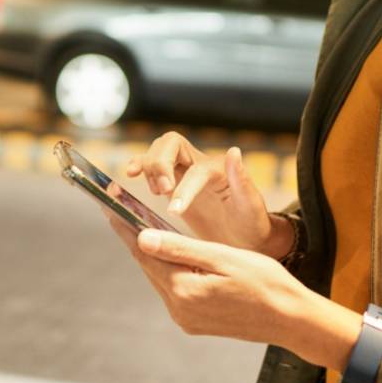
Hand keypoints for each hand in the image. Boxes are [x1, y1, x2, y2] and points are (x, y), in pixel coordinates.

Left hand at [104, 215, 359, 368]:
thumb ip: (180, 248)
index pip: (146, 253)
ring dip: (153, 254)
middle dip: (136, 238)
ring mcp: (187, 318)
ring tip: (140, 227)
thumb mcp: (223, 256)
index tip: (110, 207)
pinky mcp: (195, 322)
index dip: (127, 228)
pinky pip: (175, 289)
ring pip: (161, 277)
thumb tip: (142, 237)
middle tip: (121, 212)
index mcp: (184, 291)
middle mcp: (180, 309)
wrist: (291, 319)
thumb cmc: (265, 282)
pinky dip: (169, 269)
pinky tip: (170, 254)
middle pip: (150, 266)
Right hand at [124, 131, 291, 256]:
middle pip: (171, 144)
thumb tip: (234, 151)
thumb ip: (242, 181)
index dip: (183, 188)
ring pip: (159, 150)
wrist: (246, 238)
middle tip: (160, 192)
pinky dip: (138, 166)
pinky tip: (129, 176)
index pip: (196, 170)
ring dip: (149, 165)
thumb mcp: (251, 207)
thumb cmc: (252, 225)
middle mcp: (200, 164)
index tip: (174, 211)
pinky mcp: (172, 182)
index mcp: (219, 170)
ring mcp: (185, 171)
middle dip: (160, 164)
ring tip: (154, 191)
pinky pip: (151, 168)